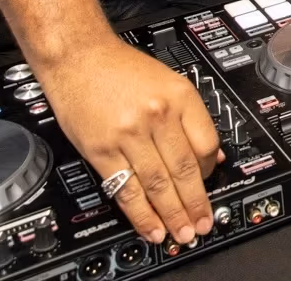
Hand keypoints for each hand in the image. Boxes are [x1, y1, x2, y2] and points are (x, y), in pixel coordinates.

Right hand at [37, 38, 221, 245]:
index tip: (209, 185)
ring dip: (172, 215)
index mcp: (179, 96)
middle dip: (195, 204)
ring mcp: (129, 135)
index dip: (210, 171)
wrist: (79, 58)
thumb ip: (190, 117)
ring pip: (158, 184)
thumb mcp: (168, 81)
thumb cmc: (121, 69)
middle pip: (184, 169)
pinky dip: (141, 214)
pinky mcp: (102, 152)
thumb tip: (211, 154)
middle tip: (203, 224)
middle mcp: (157, 115)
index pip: (206, 144)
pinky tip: (151, 227)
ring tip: (182, 233)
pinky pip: (127, 190)